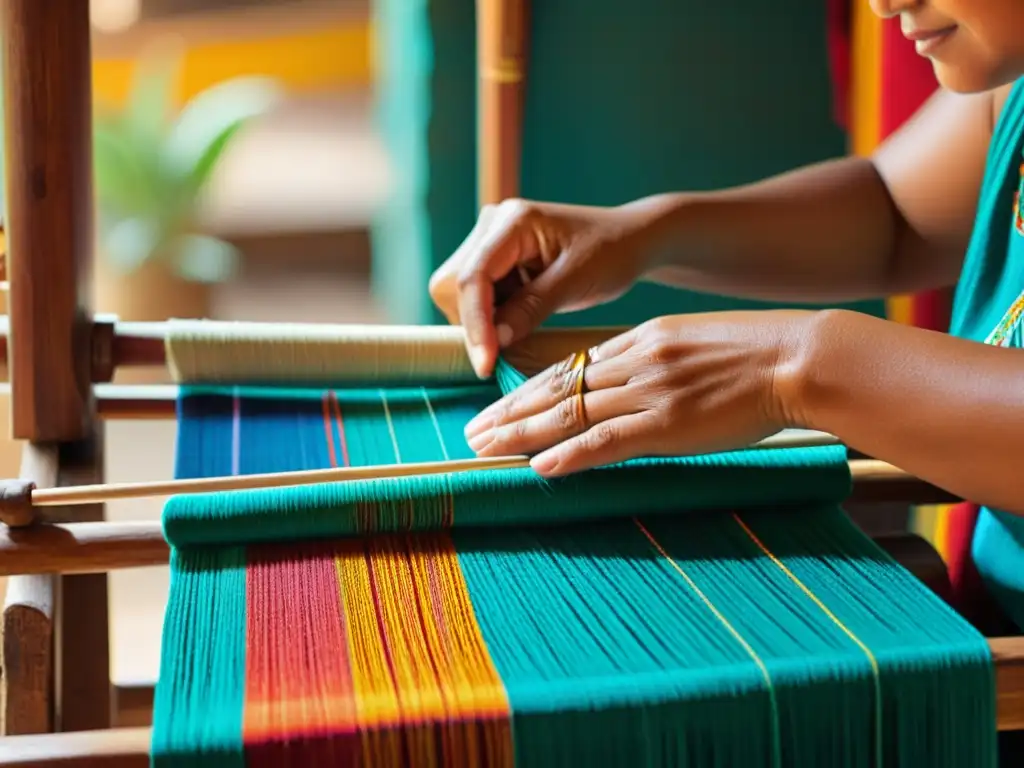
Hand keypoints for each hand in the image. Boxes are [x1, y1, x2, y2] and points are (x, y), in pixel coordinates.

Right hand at [428, 198, 654, 377]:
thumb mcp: (576, 283)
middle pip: (454, 285)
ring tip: (527, 318)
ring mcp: (488, 240)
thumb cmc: (611, 253)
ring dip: (484, 320)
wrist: (628, 240)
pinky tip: (523, 313)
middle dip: (475, 323)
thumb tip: (495, 341)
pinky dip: (492, 315)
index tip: (486, 364)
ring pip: (458, 294)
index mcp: (513, 221)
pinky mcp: (492, 258)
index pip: (473, 277)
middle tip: (507, 348)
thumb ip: (532, 308)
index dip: (476, 324)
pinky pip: (474, 296)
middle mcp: (491, 224)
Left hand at [463, 311, 810, 475]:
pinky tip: (540, 466)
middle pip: (557, 391)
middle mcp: (635, 362)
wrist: (799, 357)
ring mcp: (650, 392)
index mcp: (641, 341)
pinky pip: (609, 441)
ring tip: (485, 451)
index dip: (529, 393)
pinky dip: (572, 454)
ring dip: (521, 435)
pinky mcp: (669, 423)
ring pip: (571, 414)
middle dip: (509, 414)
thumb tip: (627, 389)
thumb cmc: (758, 355)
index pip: (570, 370)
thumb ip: (656, 364)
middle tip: (472, 433)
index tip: (500, 408)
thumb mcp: (695, 345)